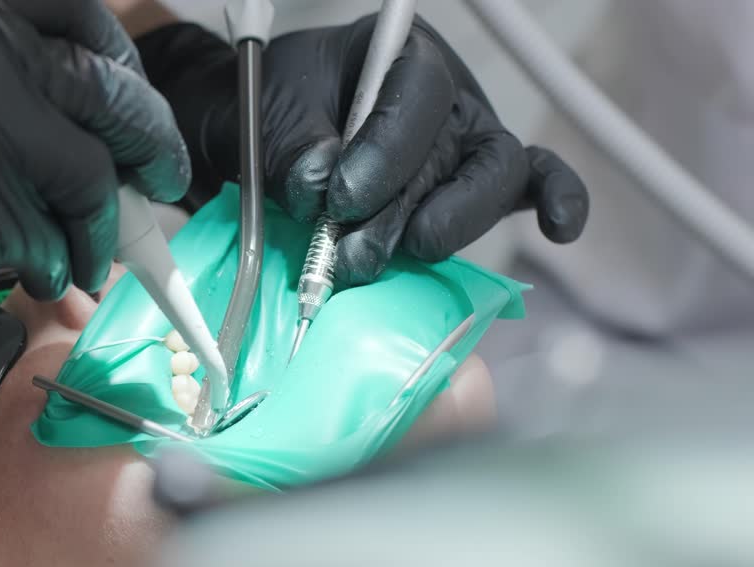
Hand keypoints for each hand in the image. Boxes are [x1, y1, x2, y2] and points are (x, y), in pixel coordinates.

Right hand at [0, 0, 188, 418]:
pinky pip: (55, 236)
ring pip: (90, 171)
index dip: (119, 60)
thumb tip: (98, 112)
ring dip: (103, 223)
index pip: (74, 11)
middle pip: (103, 84)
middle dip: (149, 141)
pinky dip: (58, 264)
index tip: (136, 98)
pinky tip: (33, 274)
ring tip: (85, 252)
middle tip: (163, 176)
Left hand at [137, 16, 588, 286]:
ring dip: (449, 228)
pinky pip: (534, 185)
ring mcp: (466, 141)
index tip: (336, 200)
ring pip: (496, 181)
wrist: (262, 135)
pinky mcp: (474, 185)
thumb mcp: (266, 115)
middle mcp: (446, 97)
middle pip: (461, 150)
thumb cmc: (271, 112)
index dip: (383, 154)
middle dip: (410, 209)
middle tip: (355, 251)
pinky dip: (555, 201)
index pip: (416, 98)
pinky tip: (559, 228)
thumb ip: (291, 145)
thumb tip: (319, 188)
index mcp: (398, 55)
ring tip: (397, 255)